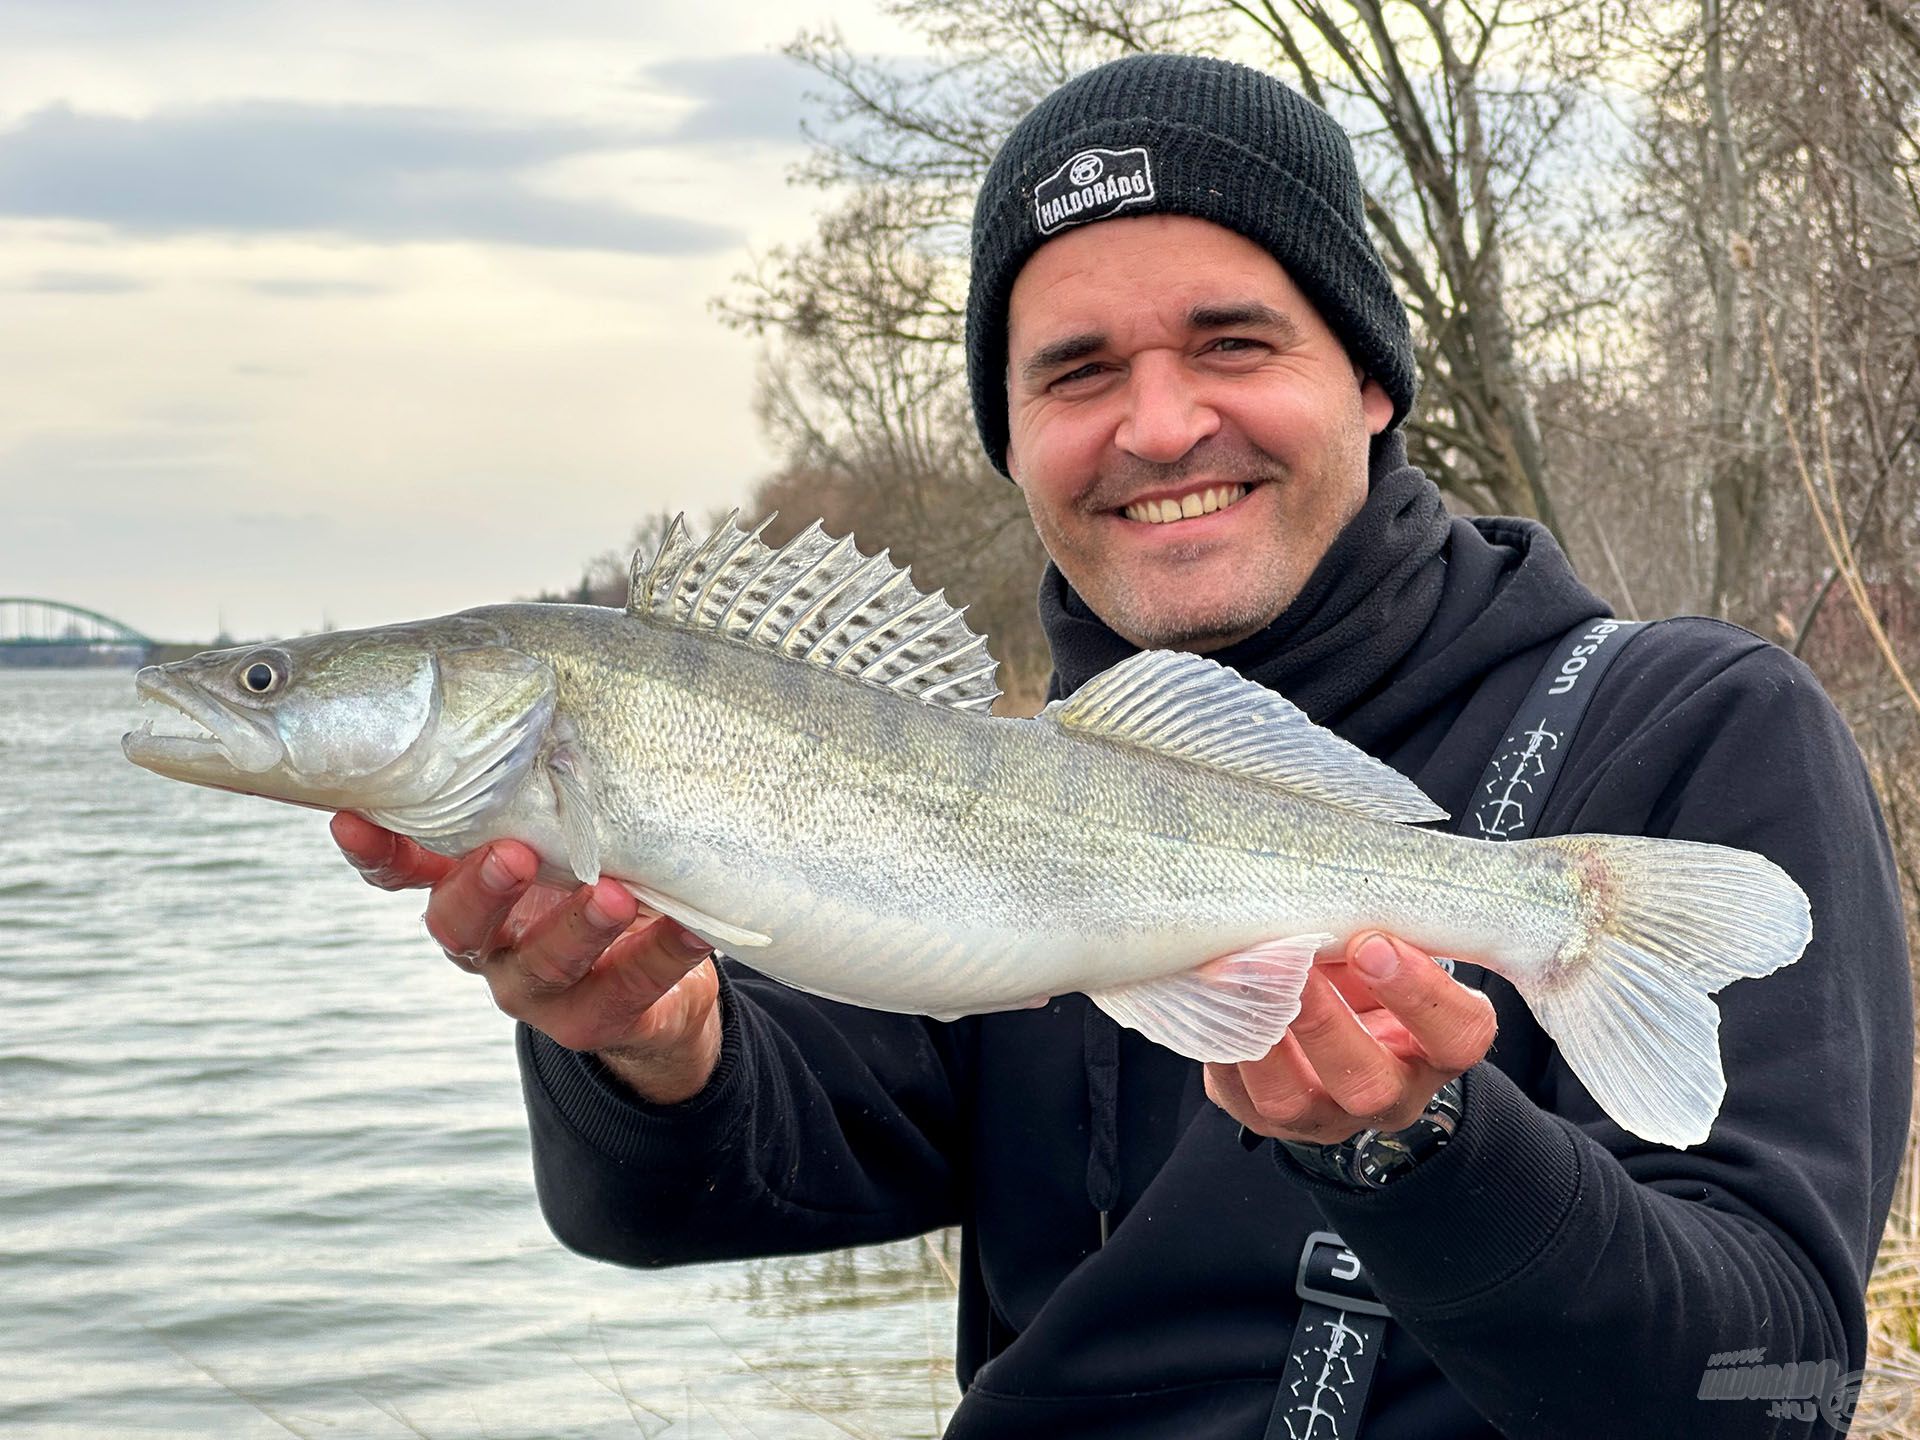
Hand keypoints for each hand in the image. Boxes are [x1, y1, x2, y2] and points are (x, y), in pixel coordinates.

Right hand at [331, 813, 722, 1103]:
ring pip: (543, 966)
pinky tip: (692, 927)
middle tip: (514, 854)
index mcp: (465, 888)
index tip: (353, 815)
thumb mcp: (561, 833)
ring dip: (576, 929)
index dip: (374, 848)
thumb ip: (540, 789)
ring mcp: (539, 989)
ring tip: (616, 896)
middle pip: (458, 924)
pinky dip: (662, 955)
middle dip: (482, 888)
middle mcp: (489, 943)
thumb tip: (538, 691)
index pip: (400, 870)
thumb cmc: (597, 877)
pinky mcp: (598, 1020)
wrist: (658, 989)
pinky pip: (630, 989)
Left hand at [1205, 931, 1495, 1144]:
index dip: (1420, 995)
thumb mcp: (1396, 950)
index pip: (1456, 1036)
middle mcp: (1387, 1092)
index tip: (1374, 943)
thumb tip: (1337, 875)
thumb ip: (1384, 924)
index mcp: (1437, 1047)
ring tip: (1237, 975)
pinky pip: (1237, 1096)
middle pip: (1370, 1083)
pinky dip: (1221, 1047)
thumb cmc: (1370, 978)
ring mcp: (1322, 1114)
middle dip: (1328, 1022)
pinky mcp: (1263, 1117)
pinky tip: (1210, 998)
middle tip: (1296, 964)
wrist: (1334, 1033)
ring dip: (1263, 1035)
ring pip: (1293, 1100)